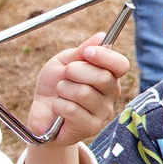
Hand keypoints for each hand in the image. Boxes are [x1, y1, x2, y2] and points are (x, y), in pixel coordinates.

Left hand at [20, 31, 130, 163]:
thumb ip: (82, 51)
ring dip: (64, 89)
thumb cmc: (55, 85)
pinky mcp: (91, 127)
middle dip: (76, 71)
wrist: (41, 112)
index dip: (105, 57)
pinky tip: (58, 108)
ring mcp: (102, 112)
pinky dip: (58, 105)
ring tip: (60, 93)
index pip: (121, 65)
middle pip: (103, 78)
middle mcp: (110, 94)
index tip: (86, 53)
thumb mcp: (65, 62)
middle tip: (65, 75)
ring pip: (84, 93)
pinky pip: (72, 109)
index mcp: (109, 75)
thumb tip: (101, 36)